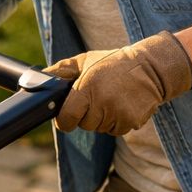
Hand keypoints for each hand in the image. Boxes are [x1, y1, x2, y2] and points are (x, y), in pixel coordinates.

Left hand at [43, 31, 191, 134]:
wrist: (152, 68)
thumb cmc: (113, 63)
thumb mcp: (85, 61)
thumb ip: (61, 71)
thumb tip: (39, 77)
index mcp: (87, 89)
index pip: (66, 119)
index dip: (65, 119)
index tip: (68, 114)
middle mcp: (102, 103)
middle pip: (84, 125)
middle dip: (86, 115)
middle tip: (97, 97)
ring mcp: (118, 114)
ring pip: (100, 128)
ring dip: (102, 118)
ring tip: (112, 98)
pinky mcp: (131, 122)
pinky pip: (115, 130)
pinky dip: (117, 122)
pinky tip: (123, 105)